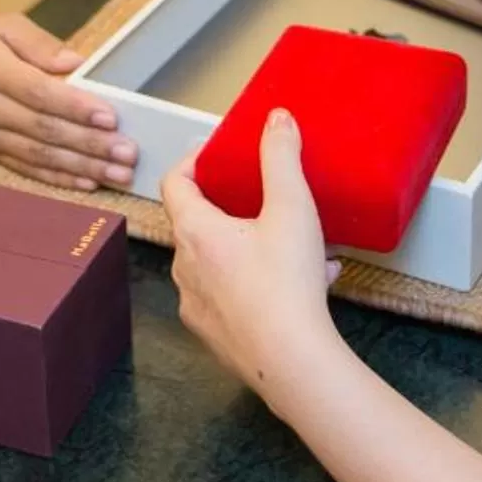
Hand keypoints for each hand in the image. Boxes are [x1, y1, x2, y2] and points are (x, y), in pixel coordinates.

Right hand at [0, 14, 135, 191]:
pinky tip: (86, 183)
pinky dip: (57, 179)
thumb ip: (40, 44)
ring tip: (118, 174)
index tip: (110, 118)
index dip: (75, 108)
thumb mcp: (1, 24)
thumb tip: (76, 65)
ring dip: (81, 168)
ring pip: (37, 156)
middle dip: (89, 145)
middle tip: (127, 153)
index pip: (38, 92)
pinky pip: (24, 169)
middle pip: (42, 130)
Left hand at [161, 110, 348, 404]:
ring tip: (298, 246)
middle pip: (196, 223)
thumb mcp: (291, 207)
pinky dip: (260, 284)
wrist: (292, 361)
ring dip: (252, 248)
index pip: (174, 183)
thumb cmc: (286, 284)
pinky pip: (233, 297)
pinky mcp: (215, 334)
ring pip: (219, 263)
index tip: (214, 155)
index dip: (191, 162)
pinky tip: (307, 283)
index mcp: (195, 232)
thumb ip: (281, 158)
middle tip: (261, 198)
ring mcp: (197, 305)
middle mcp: (186, 268)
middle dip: (230, 207)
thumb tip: (276, 119)